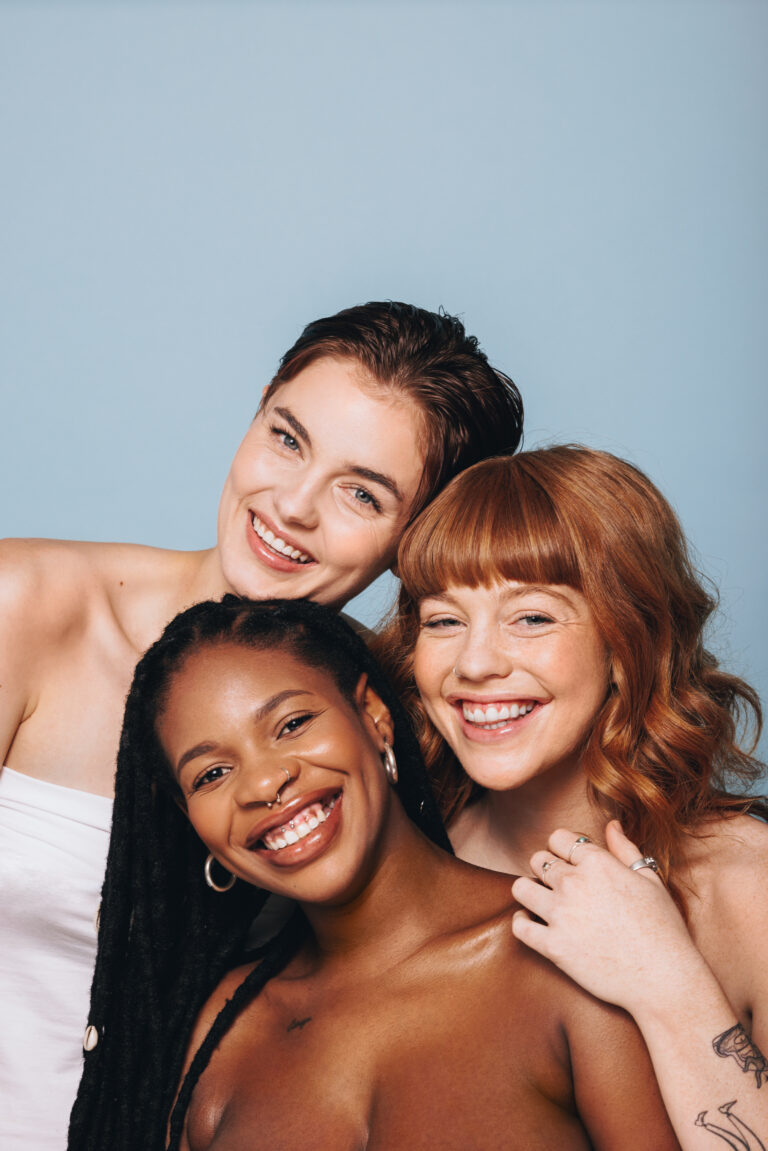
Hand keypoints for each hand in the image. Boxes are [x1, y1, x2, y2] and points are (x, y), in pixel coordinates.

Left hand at [511, 821, 709, 1018]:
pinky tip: (535, 924)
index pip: (558, 838)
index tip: (569, 862)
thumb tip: (611, 824)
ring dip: (530, 891)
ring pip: (521, 888)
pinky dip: (523, 922)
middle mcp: (574, 883)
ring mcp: (561, 915)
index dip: (563, 848)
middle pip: (537, 860)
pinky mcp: (553, 947)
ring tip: (544, 902)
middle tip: (558, 884)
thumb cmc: (663, 929)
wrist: (664, 979)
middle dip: (546, 868)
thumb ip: (625, 849)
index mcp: (597, 863)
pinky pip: (519, 926)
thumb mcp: (650, 880)